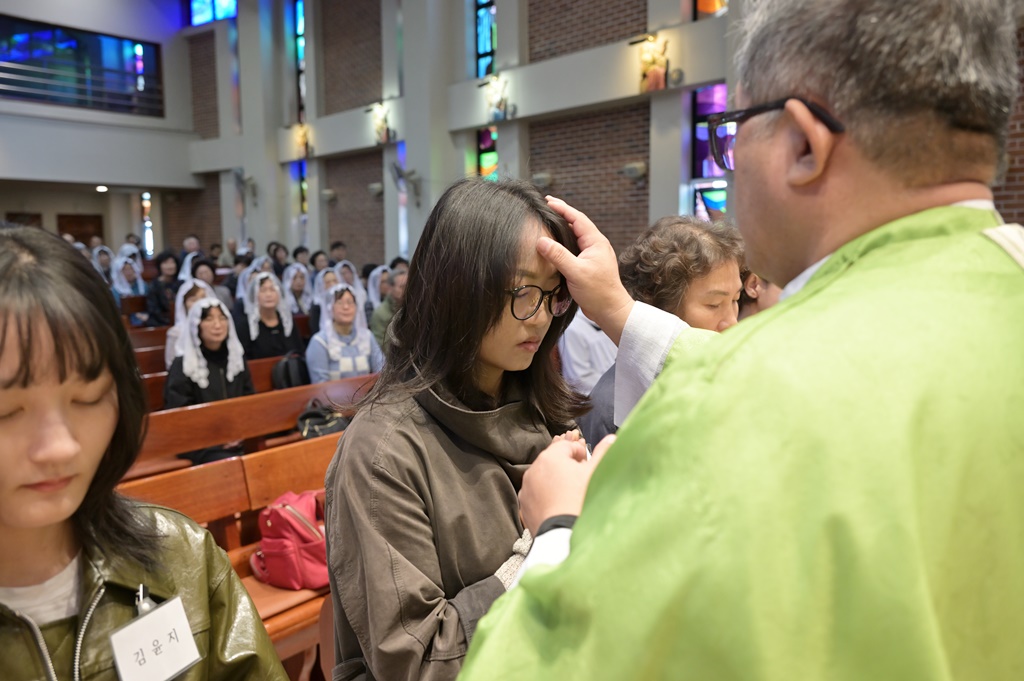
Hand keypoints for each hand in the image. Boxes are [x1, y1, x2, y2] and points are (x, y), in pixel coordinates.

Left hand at [520, 434, 616, 534]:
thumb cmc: (580, 501)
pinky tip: (559, 505)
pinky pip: (537, 494)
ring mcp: (527, 487)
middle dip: (567, 466)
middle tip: (581, 479)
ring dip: (556, 480)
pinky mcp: (524, 504)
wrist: (563, 534)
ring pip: (544, 477)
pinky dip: (547, 495)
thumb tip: (611, 438)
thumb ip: (603, 452)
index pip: (567, 445)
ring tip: (570, 494)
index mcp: (550, 457)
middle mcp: (534, 469)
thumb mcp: (595, 473)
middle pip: (554, 460)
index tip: (588, 465)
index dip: (581, 453)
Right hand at [539, 197, 633, 343]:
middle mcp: (596, 245)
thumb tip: (541, 241)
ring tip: (549, 221)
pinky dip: (565, 242)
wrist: (611, 311)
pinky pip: (575, 248)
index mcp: (596, 242)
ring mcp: (593, 255)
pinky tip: (556, 245)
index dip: (563, 208)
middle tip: (546, 207)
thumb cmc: (598, 292)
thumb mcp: (576, 272)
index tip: (548, 201)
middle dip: (562, 214)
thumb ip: (558, 255)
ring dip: (563, 228)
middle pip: (577, 224)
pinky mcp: (589, 265)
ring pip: (576, 236)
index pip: (577, 218)